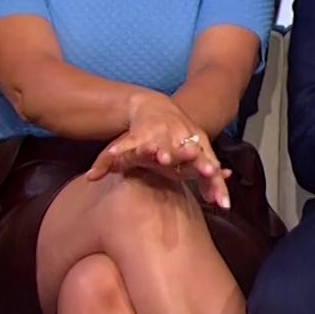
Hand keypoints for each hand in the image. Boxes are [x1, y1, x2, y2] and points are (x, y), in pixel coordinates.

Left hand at [87, 93, 228, 207]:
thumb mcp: (122, 146)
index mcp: (153, 137)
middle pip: (184, 149)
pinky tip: (224, 204)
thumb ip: (108, 161)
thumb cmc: (140, 136)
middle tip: (201, 169)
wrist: (160, 109)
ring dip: (211, 174)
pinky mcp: (203, 154)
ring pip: (203, 159)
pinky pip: (212, 173)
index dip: (157, 150)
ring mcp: (191, 145)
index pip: (154, 143)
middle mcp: (175, 139)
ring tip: (219, 192)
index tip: (160, 157)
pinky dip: (219, 186)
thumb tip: (90, 177)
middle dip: (192, 158)